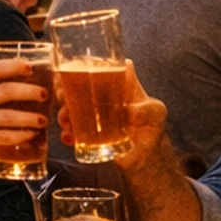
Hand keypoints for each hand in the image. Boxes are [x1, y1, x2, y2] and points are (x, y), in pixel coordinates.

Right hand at [0, 60, 48, 175]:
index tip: (30, 67)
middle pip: (5, 91)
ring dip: (29, 118)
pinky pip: (5, 136)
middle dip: (29, 92)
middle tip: (44, 94)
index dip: (13, 66)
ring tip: (42, 120)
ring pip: (9, 116)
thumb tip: (17, 84)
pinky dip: (20, 135)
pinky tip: (30, 135)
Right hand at [55, 64, 169, 174]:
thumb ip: (148, 110)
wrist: (146, 157)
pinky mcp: (89, 133)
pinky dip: (67, 132)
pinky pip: (72, 130)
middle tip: (64, 97)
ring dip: (63, 110)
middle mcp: (103, 96)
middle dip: (66, 87)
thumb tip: (131, 112)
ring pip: (70, 105)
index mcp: (120, 84)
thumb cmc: (152, 128)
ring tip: (66, 119)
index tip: (79, 66)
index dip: (89, 62)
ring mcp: (94, 114)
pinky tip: (69, 137)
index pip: (103, 65)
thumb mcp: (157, 114)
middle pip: (78, 82)